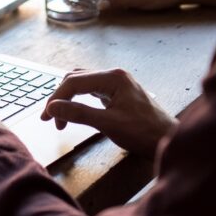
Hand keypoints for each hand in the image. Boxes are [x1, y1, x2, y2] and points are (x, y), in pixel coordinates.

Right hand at [41, 68, 175, 158]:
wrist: (169, 141)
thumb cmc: (144, 133)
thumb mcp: (108, 124)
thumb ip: (79, 114)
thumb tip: (53, 108)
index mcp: (113, 77)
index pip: (74, 82)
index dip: (56, 99)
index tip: (47, 118)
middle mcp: (114, 75)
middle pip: (76, 79)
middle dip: (60, 98)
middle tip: (50, 119)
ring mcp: (117, 83)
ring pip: (82, 84)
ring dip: (69, 98)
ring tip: (60, 118)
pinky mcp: (118, 93)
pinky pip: (91, 90)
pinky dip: (79, 100)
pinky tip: (75, 112)